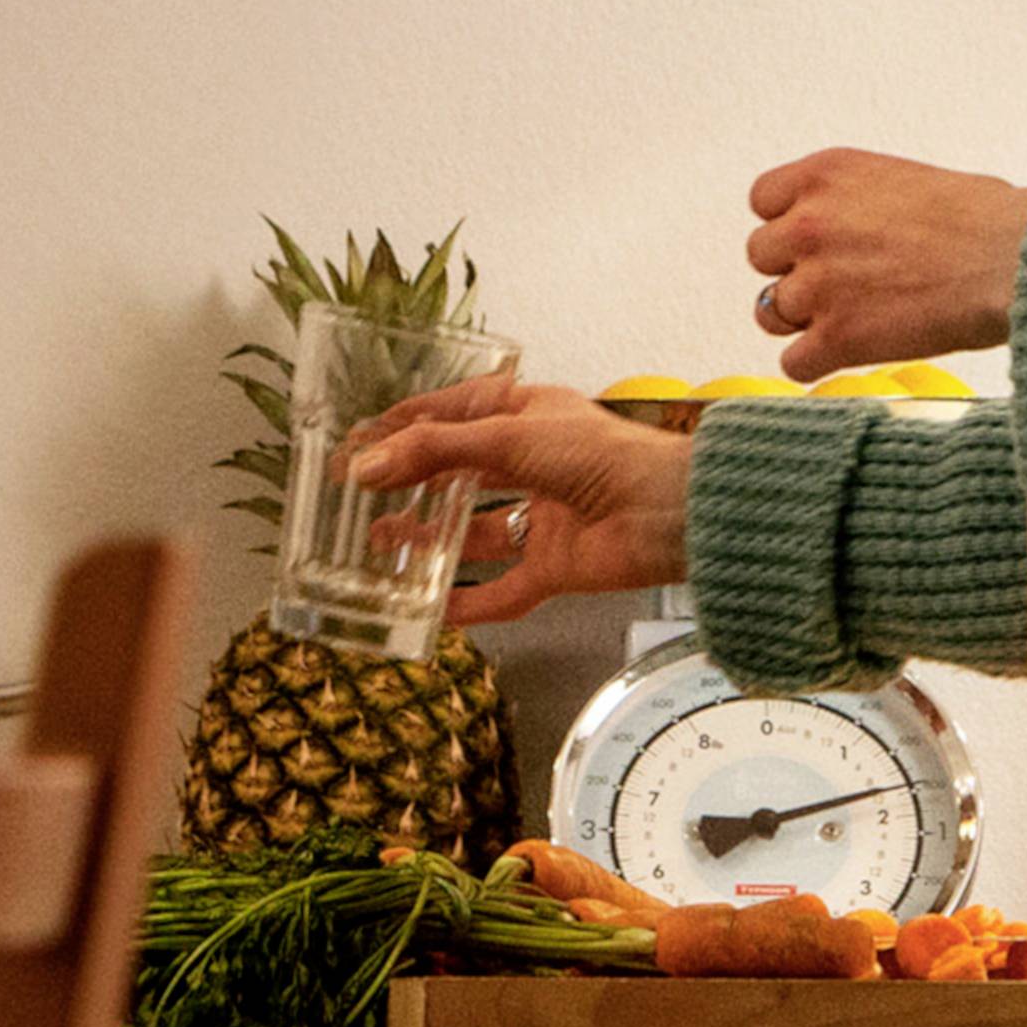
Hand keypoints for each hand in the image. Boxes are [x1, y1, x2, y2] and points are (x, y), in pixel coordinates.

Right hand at [347, 379, 692, 627]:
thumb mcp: (509, 437)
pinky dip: (471, 603)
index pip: (451, 414)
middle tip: (357, 500)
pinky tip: (433, 612)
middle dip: (410, 486)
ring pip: (474, 532)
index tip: (357, 444)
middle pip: (458, 474)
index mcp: (525, 414)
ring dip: (429, 540)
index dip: (404, 428)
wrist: (669, 513)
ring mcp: (542, 516)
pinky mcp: (554, 565)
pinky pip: (504, 588)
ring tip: (379, 545)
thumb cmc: (601, 455)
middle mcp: (531, 462)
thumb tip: (365, 467)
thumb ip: (435, 453)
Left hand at [744, 149, 1026, 375]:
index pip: (762, 201)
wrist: (1013, 258)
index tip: (818, 239)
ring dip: (802, 320)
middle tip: (841, 282)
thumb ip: (852, 201)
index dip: (788, 222)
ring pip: (769, 313)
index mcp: (824, 174)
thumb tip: (844, 230)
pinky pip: (793, 363)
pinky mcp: (837, 337)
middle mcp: (808, 224)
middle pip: (760, 256)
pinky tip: (850, 354)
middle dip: (795, 270)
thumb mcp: (900, 179)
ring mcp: (818, 283)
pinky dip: (818, 365)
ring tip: (850, 318)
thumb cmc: (982, 217)